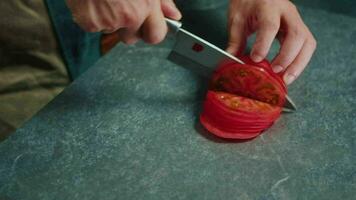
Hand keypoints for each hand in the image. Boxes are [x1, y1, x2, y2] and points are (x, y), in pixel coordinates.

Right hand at [66, 0, 180, 43]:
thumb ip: (162, 1)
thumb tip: (173, 15)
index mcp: (145, 5)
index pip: (156, 36)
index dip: (151, 33)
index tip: (148, 27)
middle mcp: (129, 16)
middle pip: (131, 38)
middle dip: (127, 29)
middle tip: (121, 8)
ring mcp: (109, 22)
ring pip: (112, 31)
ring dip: (109, 20)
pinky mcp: (90, 23)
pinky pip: (94, 27)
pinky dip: (93, 17)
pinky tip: (94, 1)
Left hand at [227, 0, 316, 84]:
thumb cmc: (248, 3)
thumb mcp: (237, 18)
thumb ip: (235, 40)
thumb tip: (230, 60)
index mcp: (268, 7)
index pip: (270, 25)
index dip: (264, 44)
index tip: (256, 59)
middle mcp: (287, 12)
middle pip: (296, 35)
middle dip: (287, 57)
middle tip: (275, 72)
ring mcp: (296, 20)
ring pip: (307, 42)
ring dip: (298, 63)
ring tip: (286, 79)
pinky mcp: (300, 29)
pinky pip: (307, 47)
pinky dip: (300, 62)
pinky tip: (289, 72)